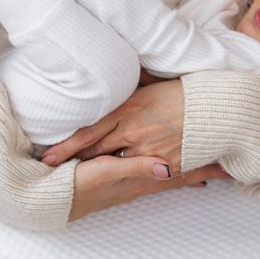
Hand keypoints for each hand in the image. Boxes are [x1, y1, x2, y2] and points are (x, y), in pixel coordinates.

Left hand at [42, 79, 186, 171]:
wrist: (212, 109)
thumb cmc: (180, 92)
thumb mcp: (147, 85)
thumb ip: (126, 89)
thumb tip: (109, 77)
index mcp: (126, 110)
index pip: (88, 132)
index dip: (65, 146)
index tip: (47, 157)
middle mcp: (132, 132)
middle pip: (96, 152)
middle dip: (76, 162)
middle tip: (54, 171)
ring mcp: (147, 151)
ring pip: (114, 165)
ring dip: (99, 170)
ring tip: (79, 178)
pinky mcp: (164, 165)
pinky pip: (140, 173)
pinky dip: (128, 175)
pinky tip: (116, 181)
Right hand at [69, 154, 227, 220]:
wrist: (55, 197)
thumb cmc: (80, 185)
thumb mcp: (107, 173)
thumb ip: (136, 169)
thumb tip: (168, 169)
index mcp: (143, 176)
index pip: (182, 173)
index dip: (205, 170)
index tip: (230, 167)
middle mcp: (143, 179)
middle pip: (182, 174)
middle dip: (205, 171)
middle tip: (230, 168)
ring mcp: (133, 179)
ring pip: (171, 174)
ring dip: (191, 171)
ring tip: (210, 170)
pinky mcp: (121, 175)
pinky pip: (154, 173)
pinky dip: (169, 172)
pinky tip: (169, 169)